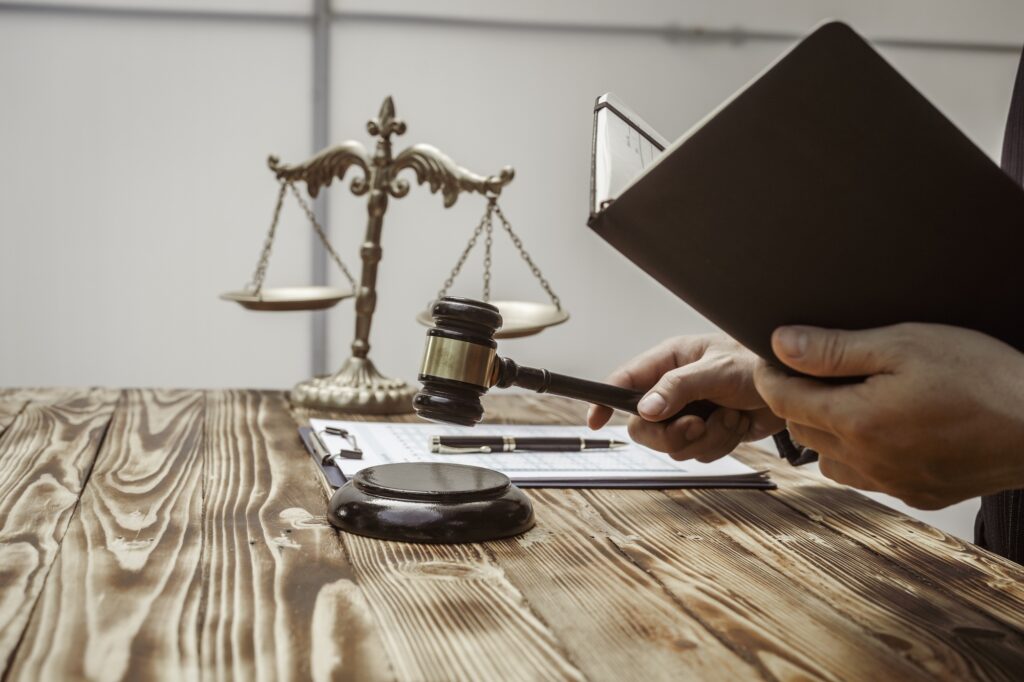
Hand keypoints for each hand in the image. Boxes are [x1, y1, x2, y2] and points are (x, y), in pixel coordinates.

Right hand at [588, 334, 784, 461]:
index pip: (623, 382)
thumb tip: (645, 408)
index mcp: (668, 362)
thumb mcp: (716, 370)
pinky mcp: (710, 431)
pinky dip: (722, 443)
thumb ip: (678, 388)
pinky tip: (738, 423)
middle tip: (696, 426)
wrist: (799, 384)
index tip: (595, 420)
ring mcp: (691, 412)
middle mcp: (674, 389)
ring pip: (674, 445)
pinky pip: (700, 452)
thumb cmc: (758, 360)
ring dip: (706, 437)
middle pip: (645, 426)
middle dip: (672, 434)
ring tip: (729, 416)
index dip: (605, 402)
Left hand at [754, 323, 1023, 508]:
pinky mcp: (916, 493)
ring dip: (825, 429)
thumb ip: (836, 348)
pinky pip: (865, 476)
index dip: (770, 375)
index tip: (771, 357)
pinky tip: (883, 428)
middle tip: (813, 370)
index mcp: (857, 421)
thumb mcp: (906, 344)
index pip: (783, 400)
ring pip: (827, 459)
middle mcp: (866, 459)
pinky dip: (858, 453)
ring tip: (850, 398)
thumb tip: (781, 345)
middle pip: (801, 429)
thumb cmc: (982, 378)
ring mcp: (891, 482)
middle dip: (796, 398)